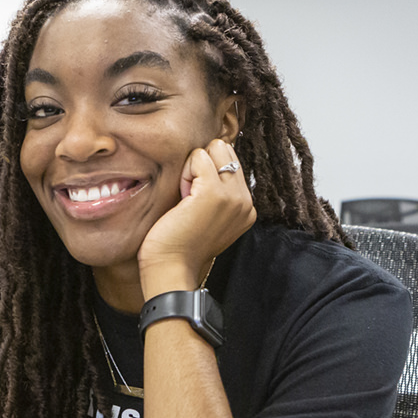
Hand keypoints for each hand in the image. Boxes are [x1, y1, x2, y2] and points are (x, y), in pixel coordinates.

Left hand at [139, 138, 256, 297]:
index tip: (196, 202)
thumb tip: (208, 157)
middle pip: (225, 149)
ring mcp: (233, 196)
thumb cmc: (179, 244)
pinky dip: (185, 172)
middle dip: (203, 164)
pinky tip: (182, 198)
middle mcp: (245, 201)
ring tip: (187, 199)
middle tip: (189, 197)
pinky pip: (198, 156)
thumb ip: (216, 191)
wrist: (171, 268)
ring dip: (194, 168)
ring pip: (214, 148)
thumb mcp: (207, 216)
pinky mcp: (214, 193)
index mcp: (246, 207)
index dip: (207, 172)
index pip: (231, 161)